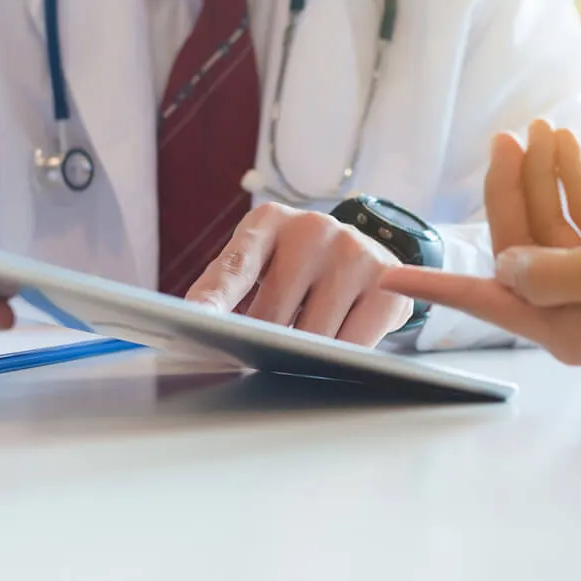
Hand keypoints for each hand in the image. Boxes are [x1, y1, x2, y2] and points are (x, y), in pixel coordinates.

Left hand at [185, 203, 412, 346]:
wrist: (365, 255)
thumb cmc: (295, 268)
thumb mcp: (257, 264)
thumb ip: (224, 288)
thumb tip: (193, 324)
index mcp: (268, 222)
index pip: (235, 266)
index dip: (215, 297)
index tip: (196, 319)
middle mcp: (312, 228)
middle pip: (274, 314)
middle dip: (265, 344)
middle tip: (265, 351)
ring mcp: (353, 251)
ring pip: (315, 336)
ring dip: (304, 356)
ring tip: (305, 346)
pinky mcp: (387, 280)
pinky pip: (355, 343)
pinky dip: (342, 358)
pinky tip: (339, 350)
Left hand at [380, 122, 580, 365]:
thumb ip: (547, 271)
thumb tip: (505, 266)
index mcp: (566, 329)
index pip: (485, 297)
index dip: (433, 283)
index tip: (385, 275)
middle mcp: (577, 315)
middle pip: (519, 249)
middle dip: (506, 192)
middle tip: (499, 136)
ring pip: (551, 228)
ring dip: (540, 178)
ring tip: (533, 127)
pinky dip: (573, 182)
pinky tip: (563, 141)